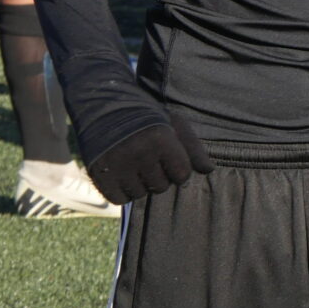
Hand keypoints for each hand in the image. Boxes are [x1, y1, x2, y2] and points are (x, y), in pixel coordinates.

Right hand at [86, 116, 214, 202]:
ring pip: (141, 194)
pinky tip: (122, 174)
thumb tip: (209, 170)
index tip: (169, 157)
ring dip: (141, 184)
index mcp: (161, 138)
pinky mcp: (100, 175)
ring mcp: (117, 165)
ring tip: (135, 164)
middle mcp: (139, 152)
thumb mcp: (175, 124)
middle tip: (149, 158)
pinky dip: (123, 192)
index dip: (179, 168)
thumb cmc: (147, 117)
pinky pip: (120, 199)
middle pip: (161, 187)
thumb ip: (193, 148)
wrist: (105, 108)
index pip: (182, 174)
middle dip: (159, 175)